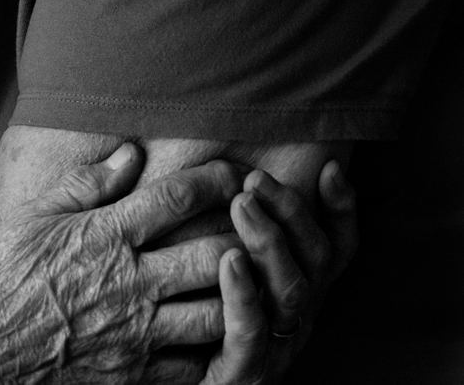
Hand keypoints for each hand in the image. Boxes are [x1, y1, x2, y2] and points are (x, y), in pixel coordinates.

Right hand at [0, 147, 243, 381]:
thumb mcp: (31, 218)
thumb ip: (84, 186)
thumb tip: (130, 156)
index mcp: (104, 236)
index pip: (179, 197)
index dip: (218, 180)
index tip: (236, 174)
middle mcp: (128, 283)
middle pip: (216, 255)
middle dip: (246, 237)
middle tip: (259, 227)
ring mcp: (134, 334)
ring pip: (218, 313)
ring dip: (240, 295)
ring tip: (249, 280)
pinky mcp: (132, 376)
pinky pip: (196, 365)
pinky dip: (215, 348)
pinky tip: (218, 333)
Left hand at [201, 160, 358, 383]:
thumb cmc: (190, 326)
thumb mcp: (216, 274)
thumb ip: (225, 229)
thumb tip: (213, 174)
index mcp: (297, 293)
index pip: (335, 248)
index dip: (342, 210)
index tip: (331, 168)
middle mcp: (295, 317)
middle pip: (314, 258)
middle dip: (291, 212)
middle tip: (255, 179)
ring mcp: (274, 346)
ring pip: (291, 290)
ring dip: (270, 241)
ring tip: (243, 204)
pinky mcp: (242, 372)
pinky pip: (250, 330)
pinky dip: (244, 292)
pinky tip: (230, 259)